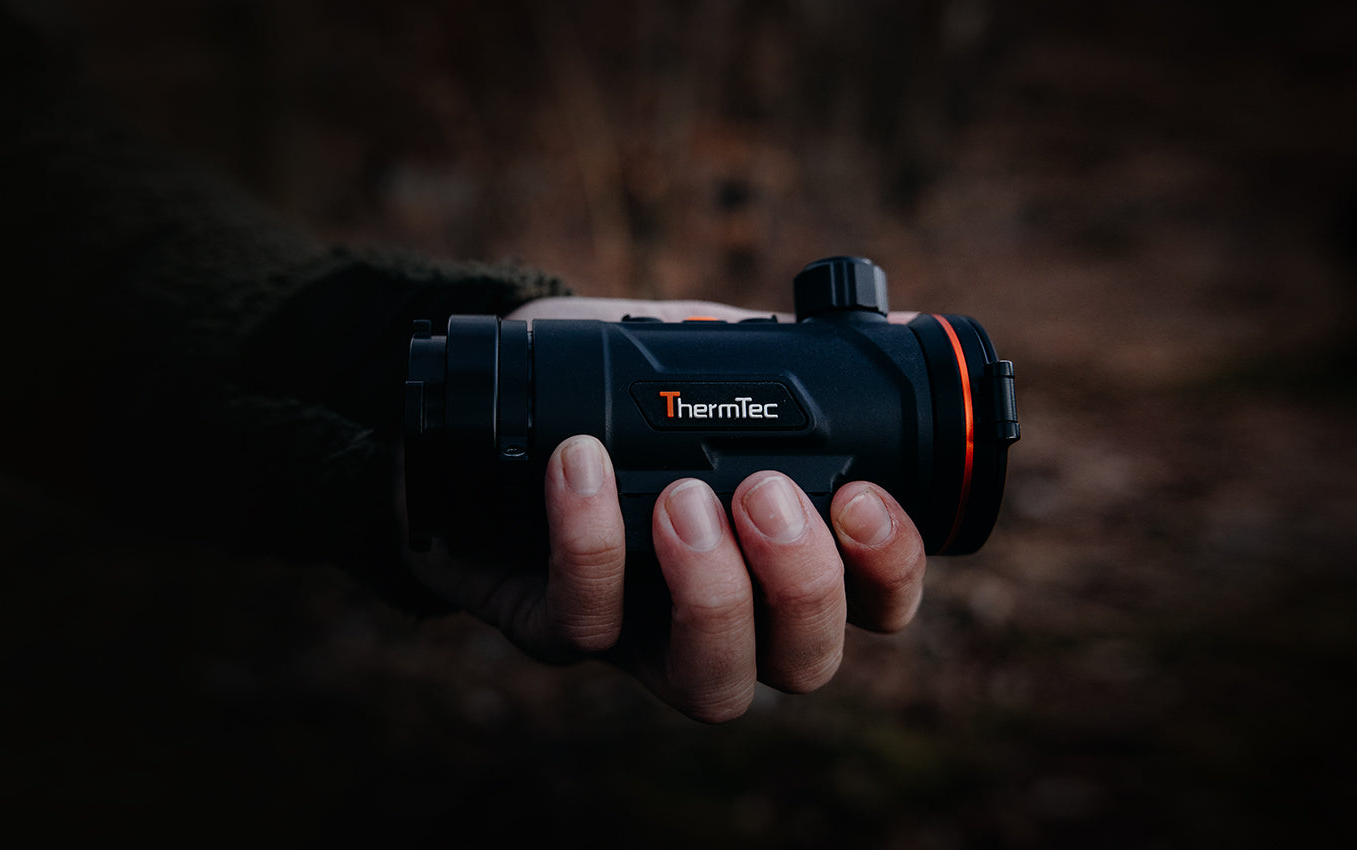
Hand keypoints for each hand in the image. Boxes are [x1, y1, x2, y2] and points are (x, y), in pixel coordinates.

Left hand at [400, 297, 928, 723]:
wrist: (465, 422)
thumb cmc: (596, 398)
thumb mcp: (688, 361)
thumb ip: (772, 351)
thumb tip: (892, 327)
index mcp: (775, 557)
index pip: (872, 603)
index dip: (888, 569)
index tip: (865, 496)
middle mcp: (724, 615)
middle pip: (806, 662)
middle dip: (803, 584)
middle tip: (763, 495)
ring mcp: (641, 638)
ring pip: (713, 685)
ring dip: (714, 594)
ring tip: (683, 500)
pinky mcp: (557, 631)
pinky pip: (586, 620)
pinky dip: (588, 540)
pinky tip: (580, 464)